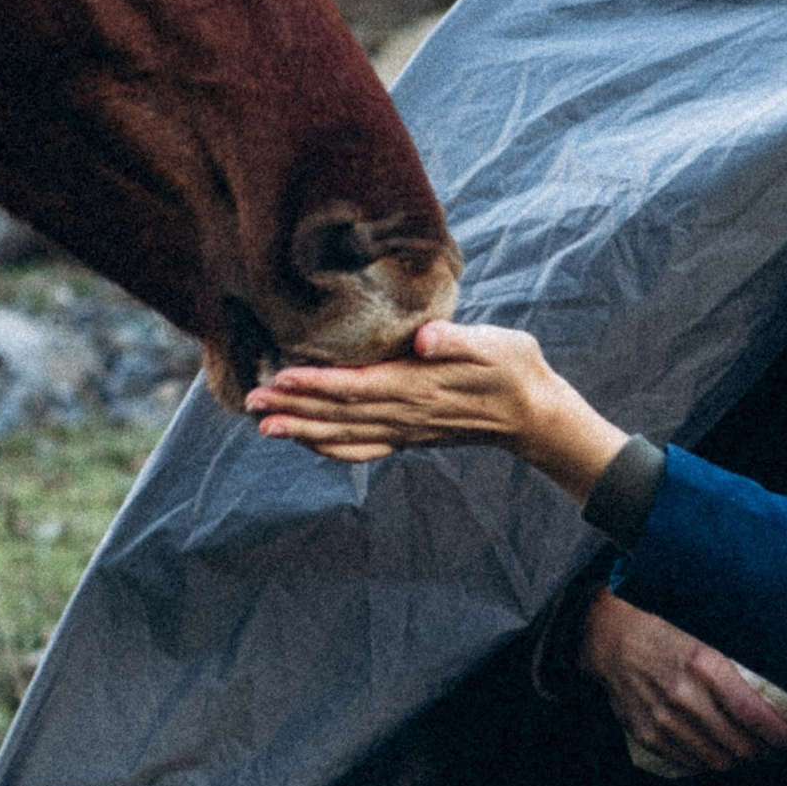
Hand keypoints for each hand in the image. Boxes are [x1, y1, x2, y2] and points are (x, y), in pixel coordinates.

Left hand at [247, 318, 628, 504]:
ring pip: (344, 434)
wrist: (535, 415)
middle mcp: (405, 414)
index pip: (356, 387)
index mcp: (419, 387)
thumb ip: (458, 340)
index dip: (316, 385)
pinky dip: (330, 448)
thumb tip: (425, 337)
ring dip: (301, 430)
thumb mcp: (495, 344)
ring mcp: (406, 430)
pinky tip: (308, 444)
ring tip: (263, 425)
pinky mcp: (410, 436)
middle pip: (339, 414)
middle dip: (293, 408)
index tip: (281, 378)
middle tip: (250, 400)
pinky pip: (362, 448)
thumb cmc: (515, 369)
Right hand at [578, 588, 786, 775]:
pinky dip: (709, 762)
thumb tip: (782, 671)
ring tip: (752, 753)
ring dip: (740, 761)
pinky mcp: (646, 733)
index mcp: (704, 664)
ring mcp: (662, 718)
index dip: (781, 736)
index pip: (753, 714)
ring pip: (716, 760)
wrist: (608, 636)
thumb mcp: (704, 628)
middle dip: (766, 752)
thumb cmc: (664, 626)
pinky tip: (720, 752)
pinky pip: (688, 763)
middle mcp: (683, 695)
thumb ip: (737, 653)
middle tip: (777, 748)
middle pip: (740, 745)